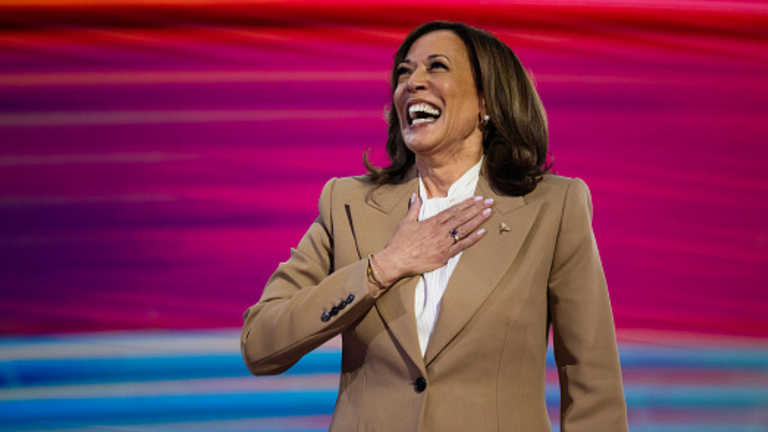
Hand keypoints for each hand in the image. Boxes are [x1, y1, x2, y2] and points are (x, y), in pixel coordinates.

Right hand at [373, 194, 492, 285]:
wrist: (396, 261)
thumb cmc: (399, 243)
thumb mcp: (406, 222)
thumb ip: (414, 208)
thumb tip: (415, 196)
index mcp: (432, 222)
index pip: (453, 210)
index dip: (467, 204)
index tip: (477, 198)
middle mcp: (440, 231)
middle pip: (462, 217)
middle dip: (477, 208)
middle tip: (489, 202)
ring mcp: (444, 243)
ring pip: (464, 229)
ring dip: (478, 220)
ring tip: (488, 212)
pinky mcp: (444, 256)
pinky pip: (462, 246)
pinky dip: (473, 239)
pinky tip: (482, 232)